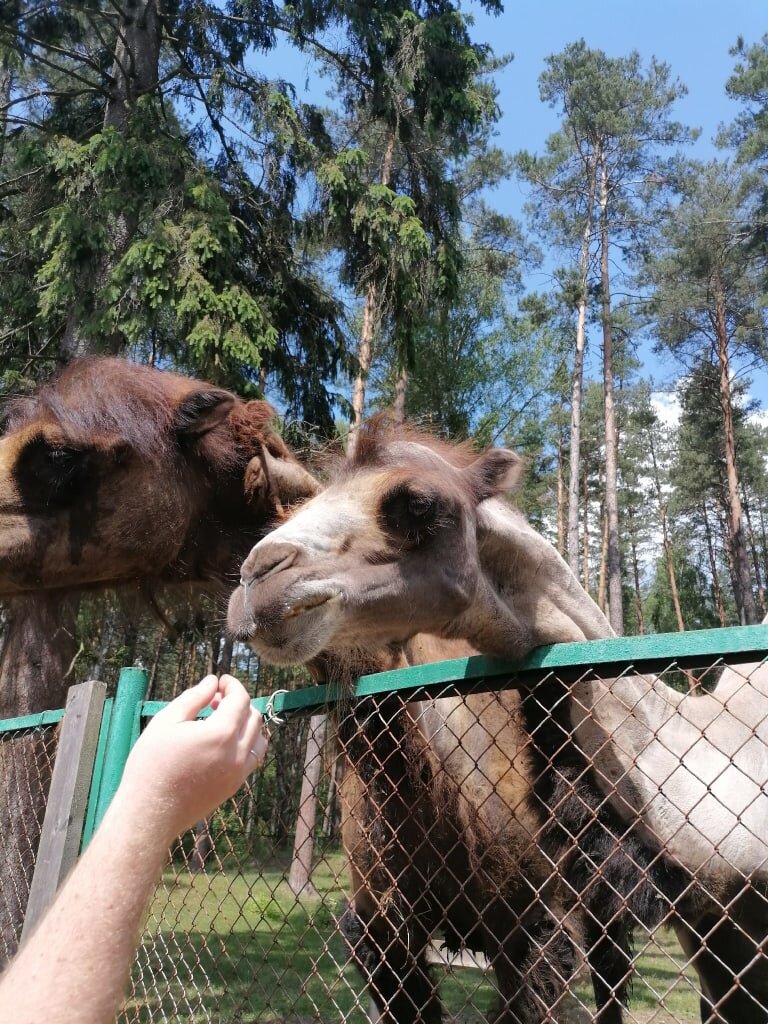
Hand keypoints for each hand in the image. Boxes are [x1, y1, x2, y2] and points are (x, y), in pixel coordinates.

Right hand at [112, 674, 267, 842]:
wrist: (150, 812)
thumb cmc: (151, 764)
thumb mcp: (166, 721)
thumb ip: (193, 697)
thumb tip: (212, 682)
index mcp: (221, 734)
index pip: (241, 700)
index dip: (232, 685)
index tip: (220, 681)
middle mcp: (237, 754)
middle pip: (253, 717)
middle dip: (237, 702)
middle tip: (213, 701)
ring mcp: (238, 773)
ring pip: (258, 738)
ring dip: (245, 723)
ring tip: (219, 721)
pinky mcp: (234, 786)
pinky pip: (251, 758)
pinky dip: (244, 743)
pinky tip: (221, 742)